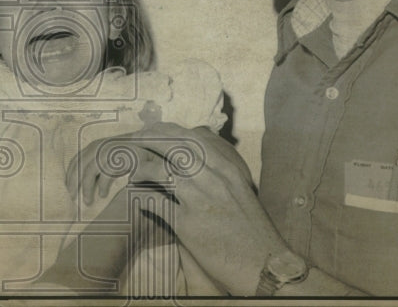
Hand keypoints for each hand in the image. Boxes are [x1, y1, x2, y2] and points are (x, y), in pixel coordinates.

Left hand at [66, 123, 287, 294]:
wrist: (267, 264)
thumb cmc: (253, 231)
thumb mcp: (240, 192)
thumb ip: (220, 173)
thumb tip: (196, 159)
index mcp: (227, 168)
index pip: (190, 138)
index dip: (166, 132)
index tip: (151, 133)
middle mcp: (214, 178)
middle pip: (172, 147)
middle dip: (148, 141)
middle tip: (133, 144)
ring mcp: (200, 199)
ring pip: (159, 170)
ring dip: (140, 168)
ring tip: (130, 171)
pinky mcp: (188, 224)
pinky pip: (155, 202)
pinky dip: (141, 196)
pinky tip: (135, 197)